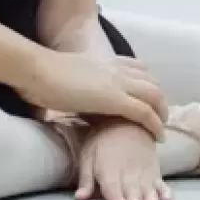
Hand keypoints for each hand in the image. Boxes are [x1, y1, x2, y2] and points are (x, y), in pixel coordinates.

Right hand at [18, 49, 166, 139]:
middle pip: (150, 80)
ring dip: (162, 112)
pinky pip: (145, 112)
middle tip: (159, 117)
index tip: (147, 97)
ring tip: (161, 129)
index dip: (146, 82)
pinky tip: (158, 137)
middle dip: (159, 99)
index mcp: (102, 62)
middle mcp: (114, 69)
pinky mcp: (115, 99)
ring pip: (154, 94)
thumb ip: (72, 84)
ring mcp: (116, 83)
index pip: (136, 66)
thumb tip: (59, 98)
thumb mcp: (65, 75)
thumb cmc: (42, 75)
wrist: (37, 70)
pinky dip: (155, 125)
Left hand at [76, 120, 173, 199]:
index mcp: (108, 170)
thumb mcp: (88, 154)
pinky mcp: (155, 172)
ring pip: (148, 189)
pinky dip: (165, 192)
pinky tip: (168, 199)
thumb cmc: (103, 139)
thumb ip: (85, 178)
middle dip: (133, 199)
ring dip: (149, 197)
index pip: (113, 187)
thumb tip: (79, 199)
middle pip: (132, 191)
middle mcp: (128, 173)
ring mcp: (144, 173)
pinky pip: (162, 184)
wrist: (126, 119)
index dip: (116, 197)